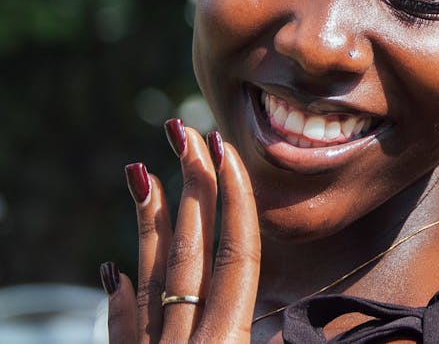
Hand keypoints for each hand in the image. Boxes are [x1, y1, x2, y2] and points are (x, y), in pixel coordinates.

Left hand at [101, 119, 259, 343]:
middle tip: (185, 133)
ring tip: (140, 172)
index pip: (237, 256)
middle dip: (193, 186)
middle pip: (192, 251)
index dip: (234, 201)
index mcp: (225, 342)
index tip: (224, 151)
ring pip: (152, 277)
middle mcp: (187, 340)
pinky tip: (111, 271)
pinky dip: (119, 299)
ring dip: (150, 222)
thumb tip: (308, 326)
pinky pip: (120, 327)